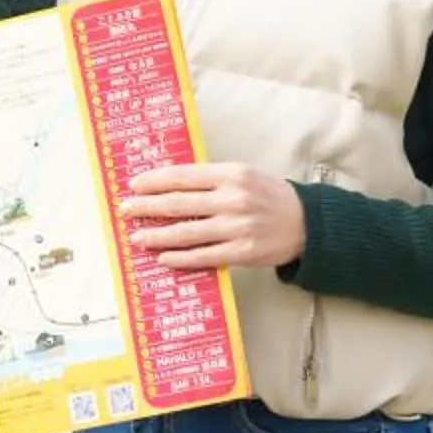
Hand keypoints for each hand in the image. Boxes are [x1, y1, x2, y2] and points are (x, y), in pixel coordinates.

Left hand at [121, 163, 306, 270]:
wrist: (307, 222)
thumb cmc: (269, 195)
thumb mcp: (242, 174)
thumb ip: (210, 178)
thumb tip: (169, 183)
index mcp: (231, 174)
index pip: (183, 176)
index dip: (154, 181)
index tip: (133, 185)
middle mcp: (233, 199)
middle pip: (179, 204)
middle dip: (147, 207)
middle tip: (125, 210)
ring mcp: (238, 228)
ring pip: (187, 233)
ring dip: (157, 236)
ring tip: (137, 237)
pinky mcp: (243, 252)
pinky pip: (204, 256)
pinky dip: (180, 258)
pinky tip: (163, 258)